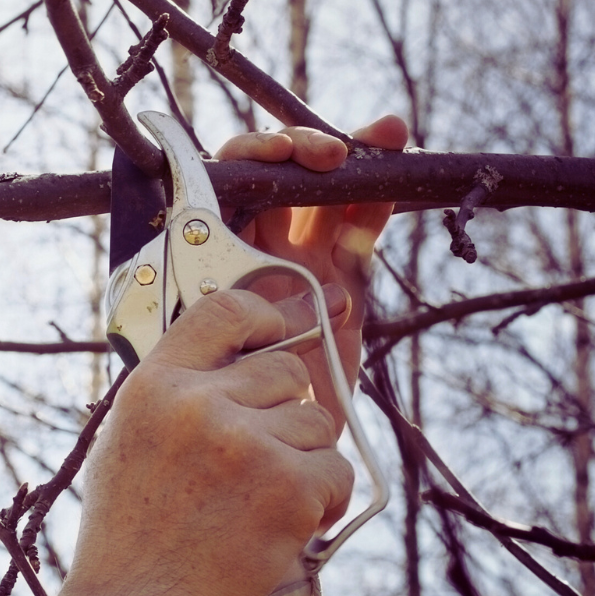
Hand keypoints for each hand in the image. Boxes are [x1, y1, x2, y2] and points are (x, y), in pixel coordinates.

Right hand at [33, 289, 353, 595]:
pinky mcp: (288, 488)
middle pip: (286, 371)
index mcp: (154, 385)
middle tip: (256, 456)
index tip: (277, 335)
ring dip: (303, 458)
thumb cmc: (131, 528)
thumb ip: (179, 390)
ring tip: (260, 498)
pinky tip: (284, 521)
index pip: (226, 309)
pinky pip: (336, 469)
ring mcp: (247, 445)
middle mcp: (200, 405)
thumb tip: (244, 353)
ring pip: (316, 422)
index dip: (263, 317)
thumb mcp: (127, 436)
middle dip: (283, 410)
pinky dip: (322, 498)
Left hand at [216, 116, 408, 432]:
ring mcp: (301, 262)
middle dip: (305, 151)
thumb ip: (206, 311)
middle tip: (330, 154)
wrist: (261, 459)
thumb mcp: (197, 351)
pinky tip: (396, 169)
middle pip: (280, 179)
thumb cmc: (212, 407)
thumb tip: (208, 272)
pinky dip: (378, 200)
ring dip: (355, 160)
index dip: (250, 158)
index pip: (225, 185)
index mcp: (212, 254)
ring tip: (386, 137)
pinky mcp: (343, 284)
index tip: (275, 155)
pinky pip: (359, 231)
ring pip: (325, 196)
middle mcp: (255, 250)